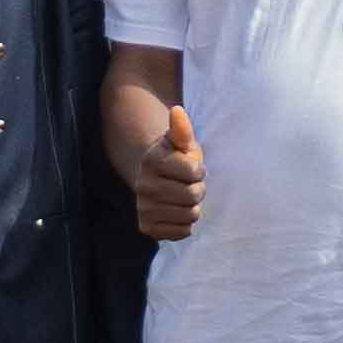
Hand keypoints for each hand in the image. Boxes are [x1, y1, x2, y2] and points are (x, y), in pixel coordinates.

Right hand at [123, 96, 202, 241]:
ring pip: (190, 215)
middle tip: (188, 185)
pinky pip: (183, 231)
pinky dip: (185, 223)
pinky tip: (177, 211)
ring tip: (183, 197)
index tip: (191, 167)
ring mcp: (143, 208)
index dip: (199, 170)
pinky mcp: (147, 228)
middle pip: (193, 195)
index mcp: (152, 161)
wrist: (156, 180)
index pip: (194, 171)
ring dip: (193, 207)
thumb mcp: (181, 142)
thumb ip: (182, 129)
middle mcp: (144, 186)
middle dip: (198, 189)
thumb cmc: (176, 158)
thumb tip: (177, 110)